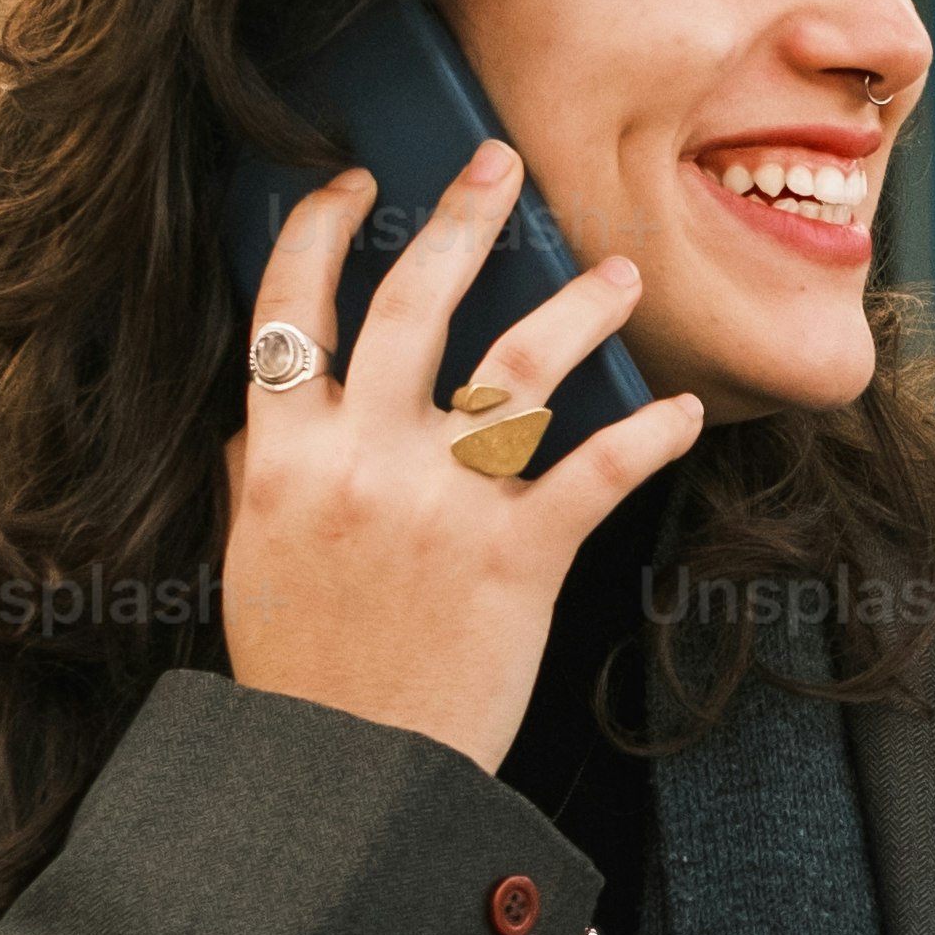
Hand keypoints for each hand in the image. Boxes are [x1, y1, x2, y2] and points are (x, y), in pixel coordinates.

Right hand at [217, 143, 707, 773]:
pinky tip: (682, 408)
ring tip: (619, 274)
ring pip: (519, 369)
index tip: (347, 182)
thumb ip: (257, 471)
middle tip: (498, 162)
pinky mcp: (517, 554)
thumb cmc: (301, 669)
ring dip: (577, 309)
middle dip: (460, 219)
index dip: (317, 232)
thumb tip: (262, 411)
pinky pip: (597, 470)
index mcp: (282, 456)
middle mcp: (362, 460)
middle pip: (412, 303)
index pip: (288, 312)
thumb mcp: (251, 556)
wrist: (351, 772)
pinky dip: (649, 434)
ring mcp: (442, 503)